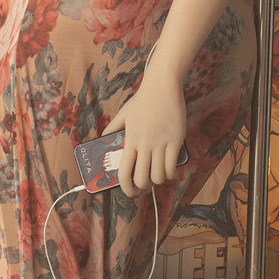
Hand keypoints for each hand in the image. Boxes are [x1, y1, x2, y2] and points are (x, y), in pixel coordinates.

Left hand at [103, 76, 186, 197]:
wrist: (162, 86)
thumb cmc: (142, 100)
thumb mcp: (123, 113)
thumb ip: (113, 128)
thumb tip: (103, 139)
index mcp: (130, 139)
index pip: (124, 171)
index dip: (126, 187)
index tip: (129, 192)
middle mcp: (144, 144)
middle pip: (142, 179)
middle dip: (144, 188)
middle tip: (146, 186)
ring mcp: (161, 142)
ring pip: (159, 176)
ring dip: (158, 181)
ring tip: (158, 177)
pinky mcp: (176, 140)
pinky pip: (173, 166)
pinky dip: (171, 174)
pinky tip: (170, 171)